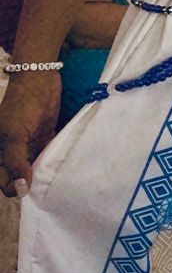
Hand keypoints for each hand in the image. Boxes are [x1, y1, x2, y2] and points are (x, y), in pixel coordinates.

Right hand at [0, 68, 60, 196]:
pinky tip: (64, 168)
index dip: (16, 189)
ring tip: (59, 182)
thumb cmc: (22, 106)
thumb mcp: (14, 136)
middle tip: (48, 189)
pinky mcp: (45, 138)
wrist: (39, 80)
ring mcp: (29, 145)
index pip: (5, 182)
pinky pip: (49, 155)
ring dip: (45, 174)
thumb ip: (15, 163)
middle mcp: (12, 153)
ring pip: (36, 168)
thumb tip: (20, 190)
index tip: (32, 192)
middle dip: (32, 184)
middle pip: (21, 178)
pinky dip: (54, 162)